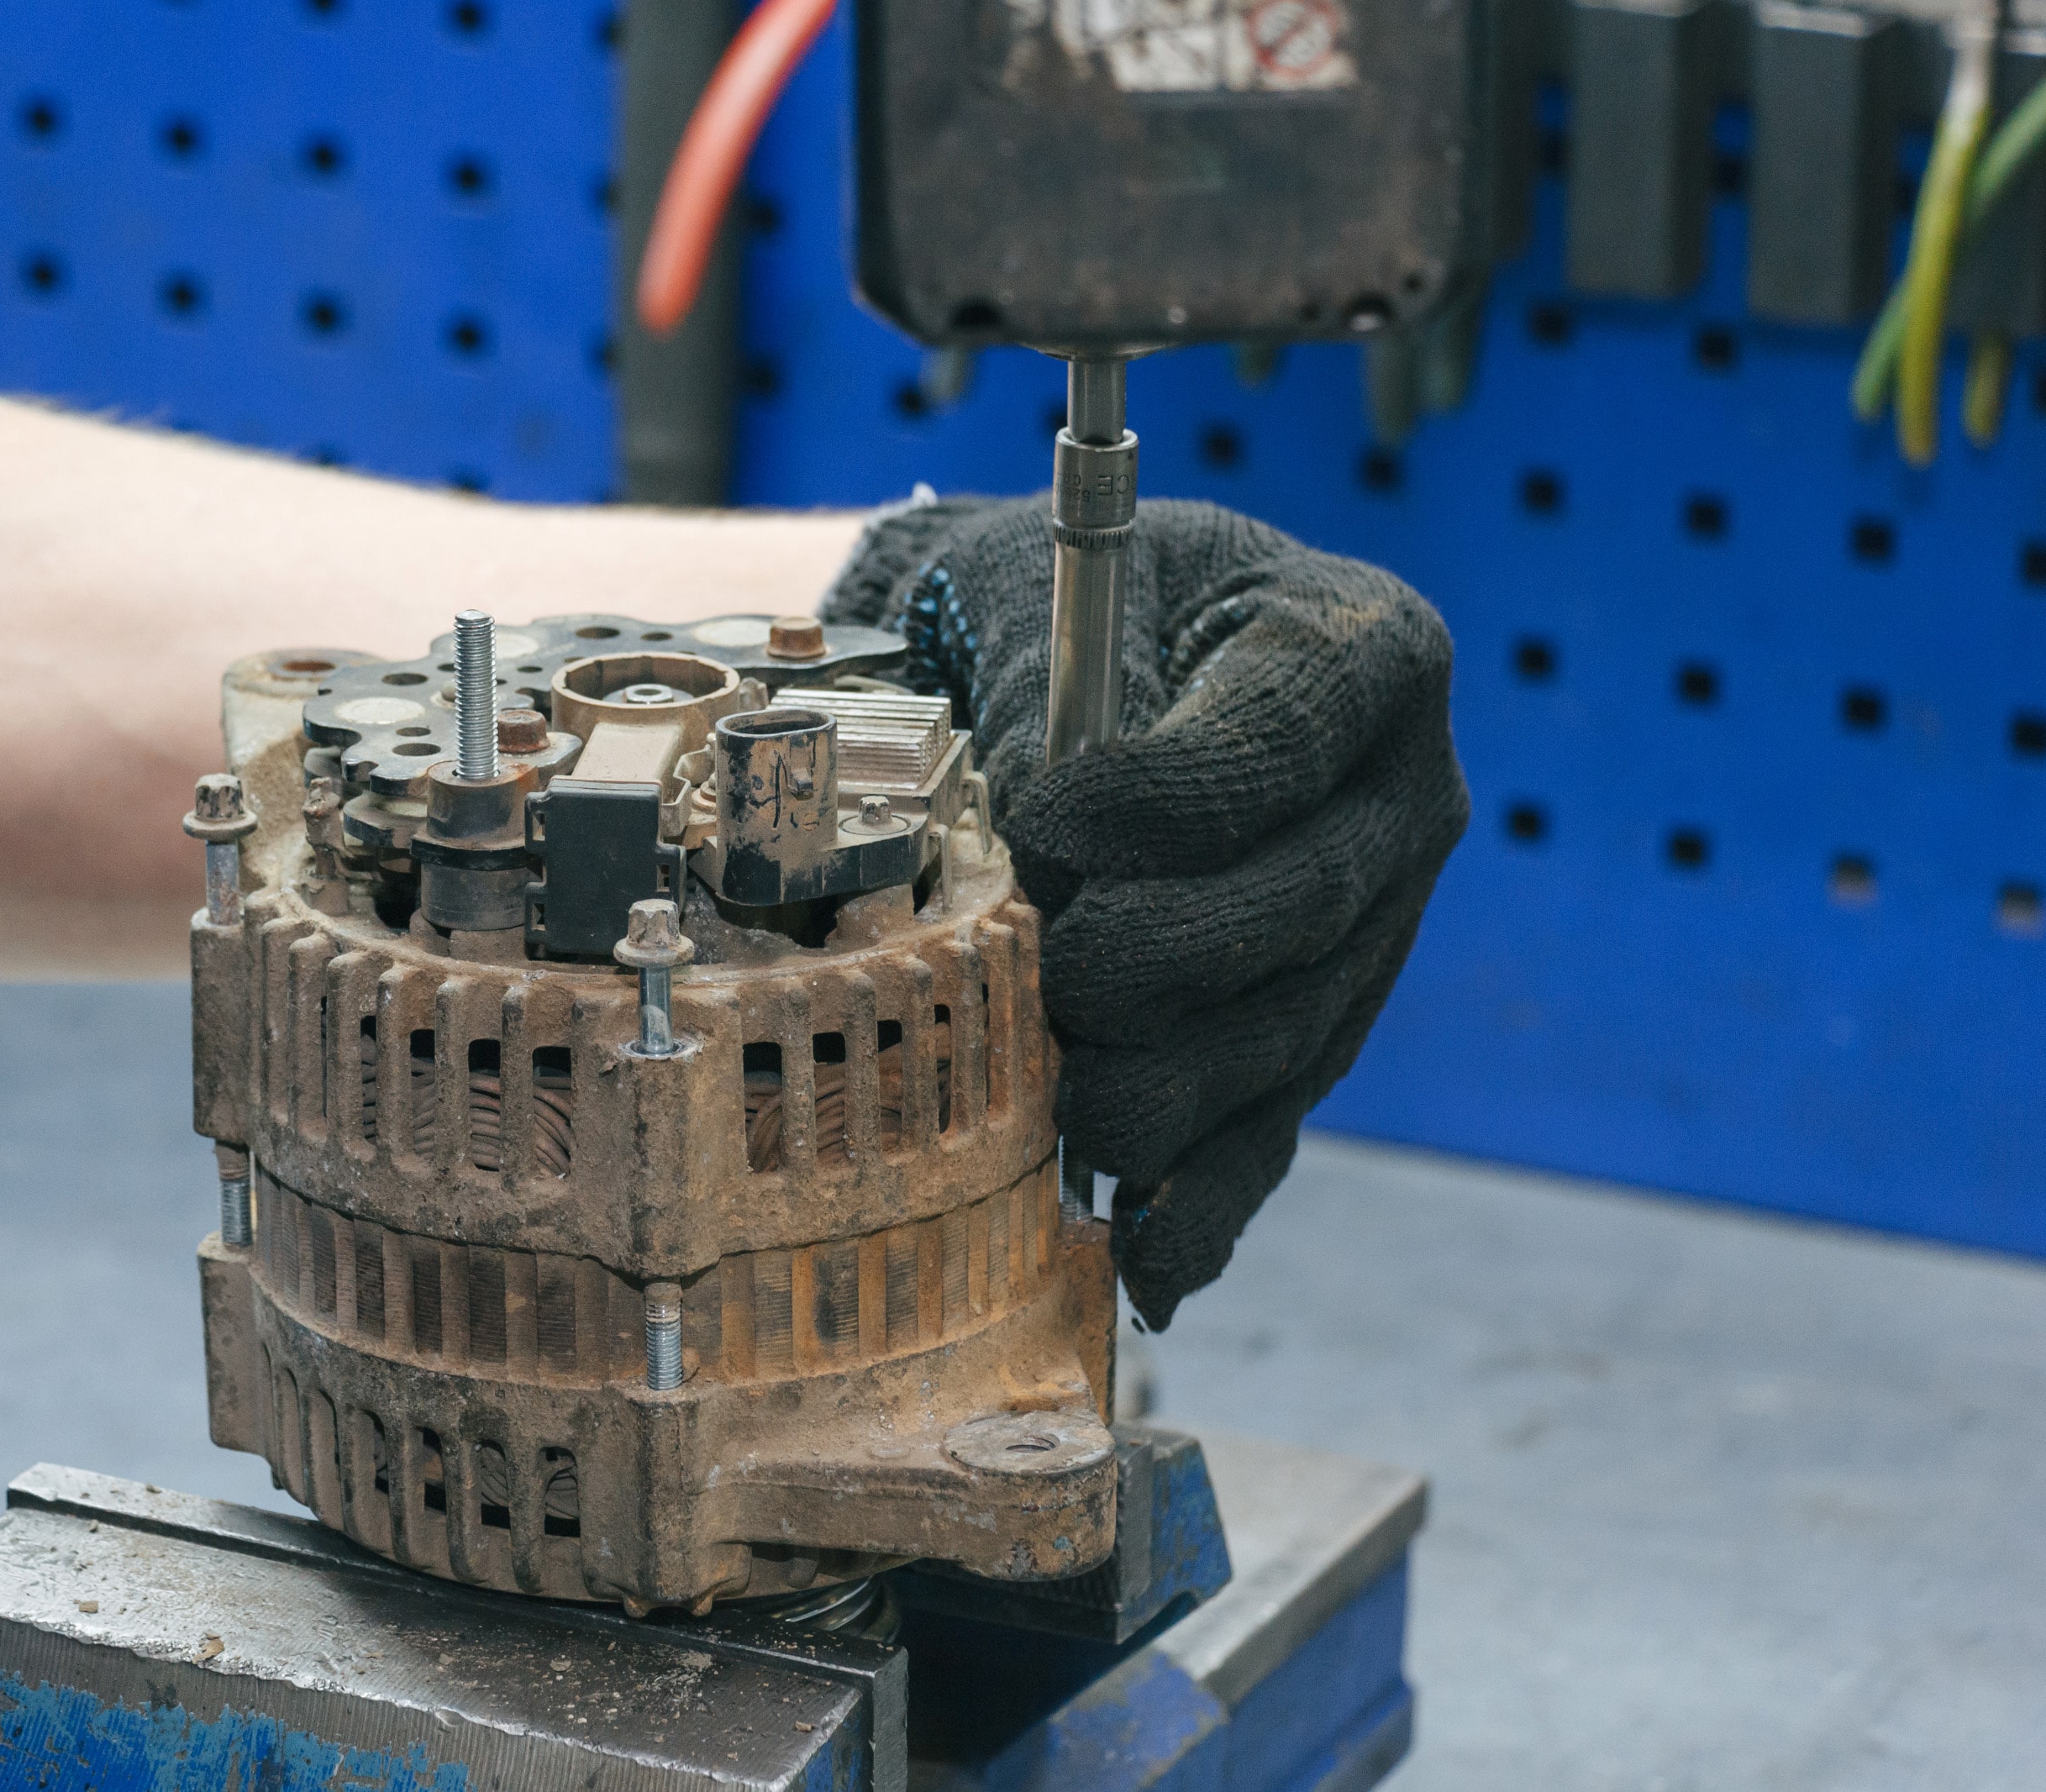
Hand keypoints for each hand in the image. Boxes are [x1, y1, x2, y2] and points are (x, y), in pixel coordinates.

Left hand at [823, 495, 1468, 1327]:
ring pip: (1287, 1031)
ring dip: (1173, 1091)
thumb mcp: (1071, 591)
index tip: (1048, 828)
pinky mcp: (1322, 1026)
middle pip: (1301, 903)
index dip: (1167, 799)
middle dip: (1166, 959)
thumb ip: (1059, 705)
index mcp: (1364, 651)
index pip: (1283, 737)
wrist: (1113, 657)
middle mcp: (1404, 797)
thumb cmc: (1078, 605)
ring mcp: (1379, 926)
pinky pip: (1276, 1123)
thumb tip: (1029, 863)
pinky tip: (1150, 1272)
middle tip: (1057, 980)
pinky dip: (1206, 1206)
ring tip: (1070, 1115)